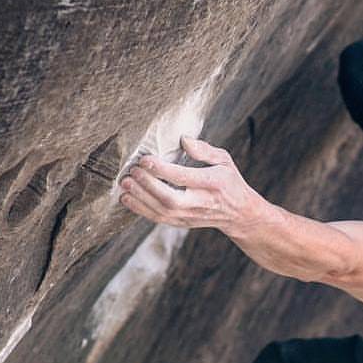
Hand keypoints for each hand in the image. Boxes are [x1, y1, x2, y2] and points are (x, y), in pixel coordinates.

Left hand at [119, 137, 263, 234]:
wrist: (238, 214)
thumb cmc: (228, 181)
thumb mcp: (224, 160)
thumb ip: (204, 150)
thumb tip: (183, 139)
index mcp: (212, 183)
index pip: (184, 178)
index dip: (162, 169)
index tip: (145, 159)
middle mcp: (200, 202)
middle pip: (170, 198)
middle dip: (148, 185)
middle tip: (131, 171)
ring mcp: (190, 216)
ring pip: (161, 211)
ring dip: (139, 198)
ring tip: (125, 183)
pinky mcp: (182, 223)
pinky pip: (158, 219)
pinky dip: (140, 209)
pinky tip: (127, 198)